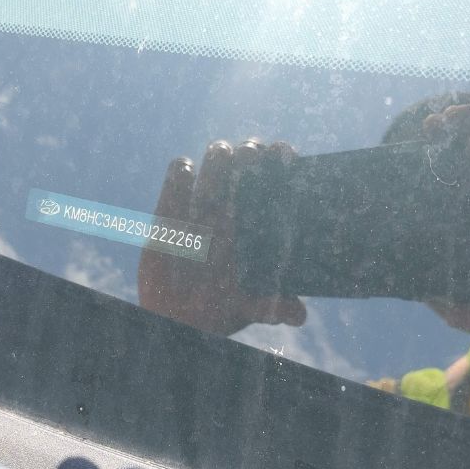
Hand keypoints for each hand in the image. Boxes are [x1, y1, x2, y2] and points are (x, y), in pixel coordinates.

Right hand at [138, 140, 305, 334]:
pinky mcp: (171, 207)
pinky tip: (186, 180)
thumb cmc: (220, 309)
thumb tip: (298, 316)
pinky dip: (181, 170)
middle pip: (248, 158)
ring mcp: (203, 201)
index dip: (280, 161)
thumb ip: (272, 307)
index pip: (277, 177)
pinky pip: (178, 172)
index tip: (284, 157)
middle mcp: (234, 204)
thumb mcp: (248, 309)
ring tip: (217, 175)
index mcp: (257, 221)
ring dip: (218, 157)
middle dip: (251, 151)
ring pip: (217, 155)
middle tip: (250, 158)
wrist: (177, 317)